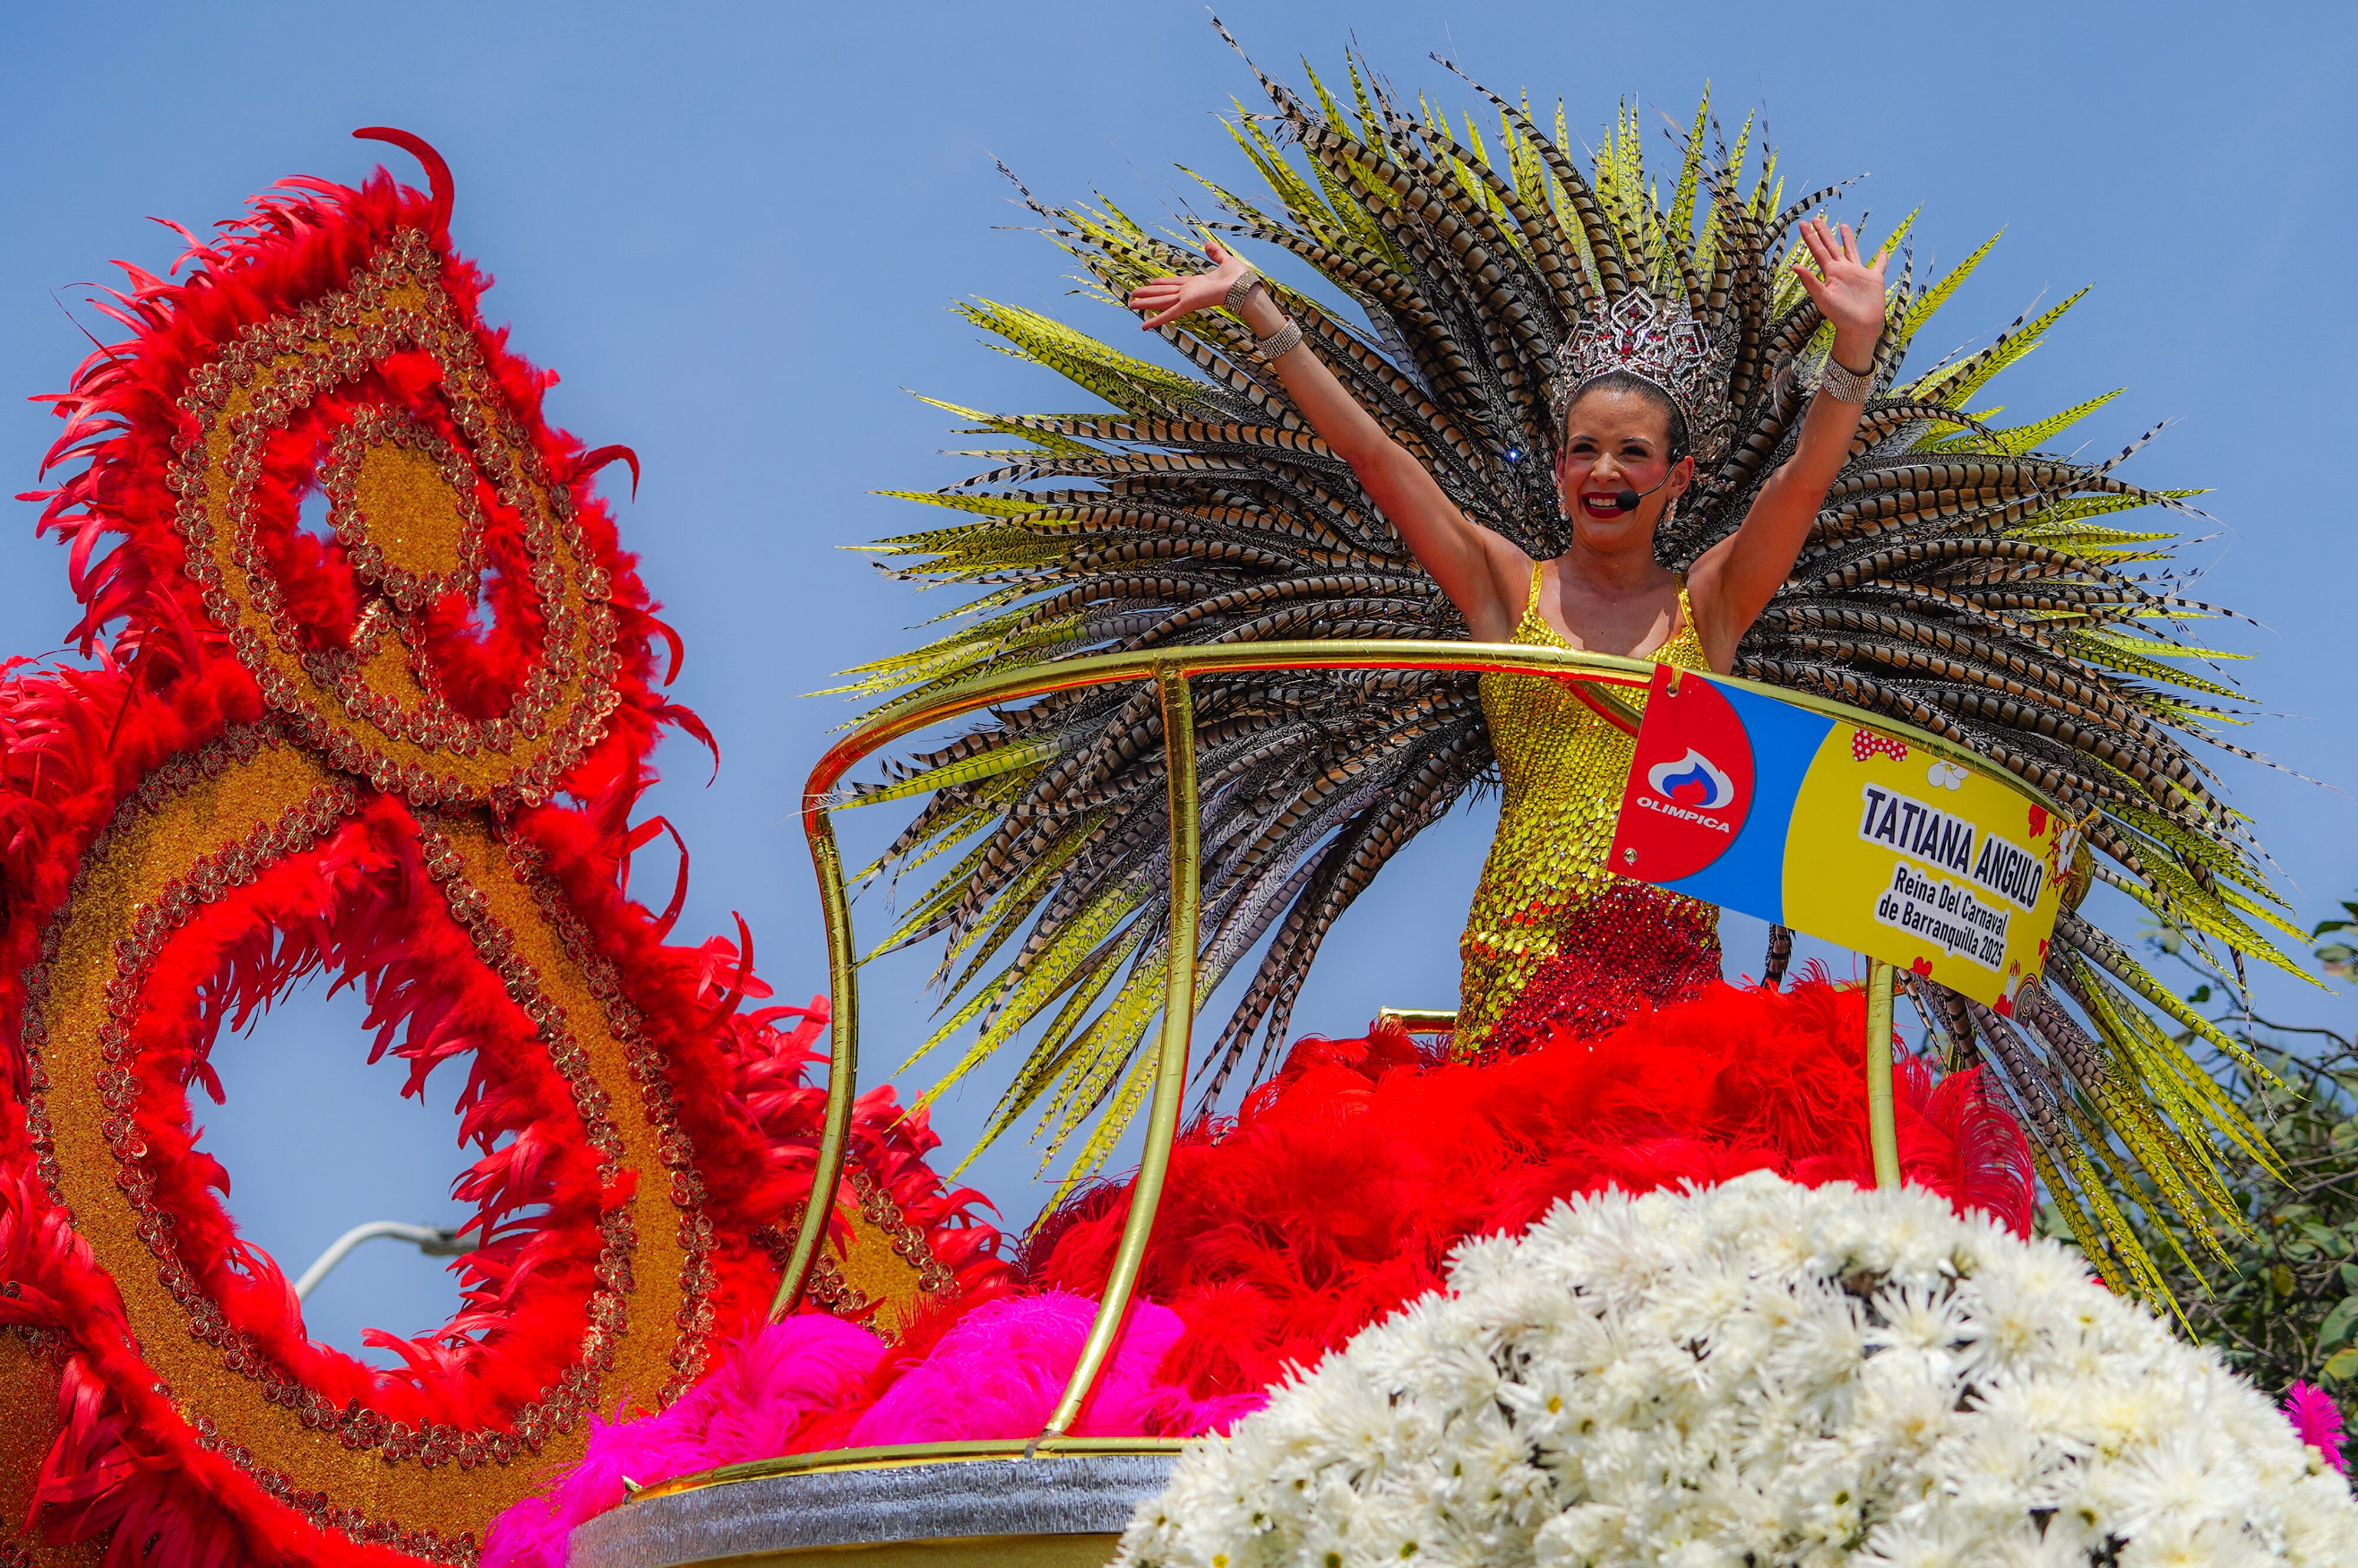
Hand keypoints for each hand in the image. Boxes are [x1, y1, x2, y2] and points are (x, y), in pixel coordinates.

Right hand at [1127, 237, 1253, 330]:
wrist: (1244, 287)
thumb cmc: (1239, 278)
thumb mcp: (1225, 260)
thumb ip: (1216, 254)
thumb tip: (1208, 244)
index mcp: (1197, 284)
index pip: (1175, 284)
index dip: (1162, 283)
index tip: (1151, 282)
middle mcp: (1189, 293)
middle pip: (1164, 293)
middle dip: (1149, 294)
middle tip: (1134, 295)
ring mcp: (1187, 300)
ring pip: (1161, 302)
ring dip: (1146, 304)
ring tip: (1132, 304)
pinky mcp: (1188, 305)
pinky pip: (1168, 313)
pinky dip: (1156, 321)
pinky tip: (1144, 326)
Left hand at [1790, 216, 1889, 357]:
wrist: (1859, 328)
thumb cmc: (1840, 316)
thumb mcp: (1822, 297)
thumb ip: (1810, 281)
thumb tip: (1794, 266)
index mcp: (1831, 273)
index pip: (1818, 250)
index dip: (1810, 237)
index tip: (1802, 223)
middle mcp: (1843, 270)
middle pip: (1831, 246)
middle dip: (1824, 232)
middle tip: (1816, 218)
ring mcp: (1858, 273)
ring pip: (1852, 251)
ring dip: (1848, 239)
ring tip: (1844, 226)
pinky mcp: (1873, 279)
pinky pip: (1878, 266)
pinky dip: (1881, 259)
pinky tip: (1883, 251)